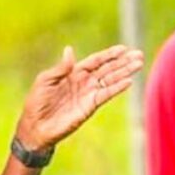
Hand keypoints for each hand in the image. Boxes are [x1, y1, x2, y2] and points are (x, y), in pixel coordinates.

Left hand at [16, 44, 143, 150]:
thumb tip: (70, 49)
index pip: (95, 61)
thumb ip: (60, 68)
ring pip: (110, 80)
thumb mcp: (45, 80)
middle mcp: (84, 82)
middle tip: (138, 54)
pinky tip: (128, 81)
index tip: (123, 48)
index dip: (109, 55)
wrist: (36, 126)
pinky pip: (106, 95)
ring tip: (138, 64)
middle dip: (122, 61)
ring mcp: (88, 94)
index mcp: (73, 73)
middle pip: (107, 69)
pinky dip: (117, 88)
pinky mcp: (90, 106)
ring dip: (124, 72)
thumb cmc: (36, 102)